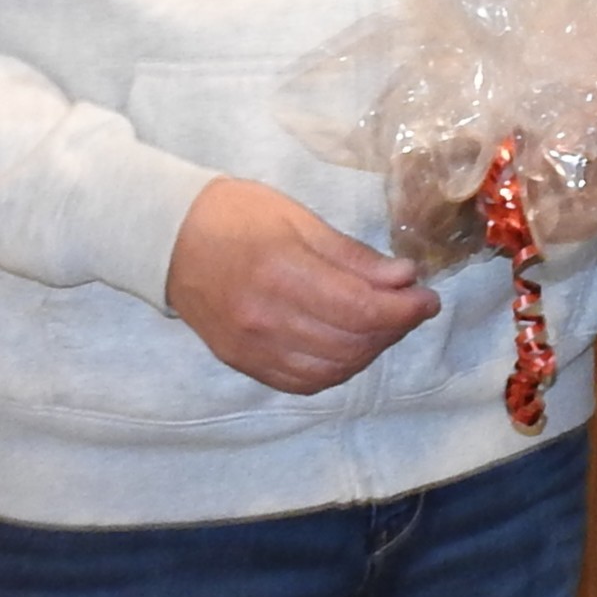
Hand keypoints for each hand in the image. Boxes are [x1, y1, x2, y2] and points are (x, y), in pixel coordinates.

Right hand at [164, 175, 437, 393]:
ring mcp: (252, 348)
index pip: (361, 310)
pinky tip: (350, 347)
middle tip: (411, 306)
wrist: (168, 238)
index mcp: (282, 273)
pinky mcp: (243, 363)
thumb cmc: (235, 215)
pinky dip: (337, 370)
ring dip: (370, 351)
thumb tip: (404, 279)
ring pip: (333, 369)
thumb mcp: (299, 218)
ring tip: (384, 324)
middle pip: (352, 343)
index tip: (428, 298)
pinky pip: (303, 382)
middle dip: (394, 328)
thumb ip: (352, 256)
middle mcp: (267, 320)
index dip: (405, 310)